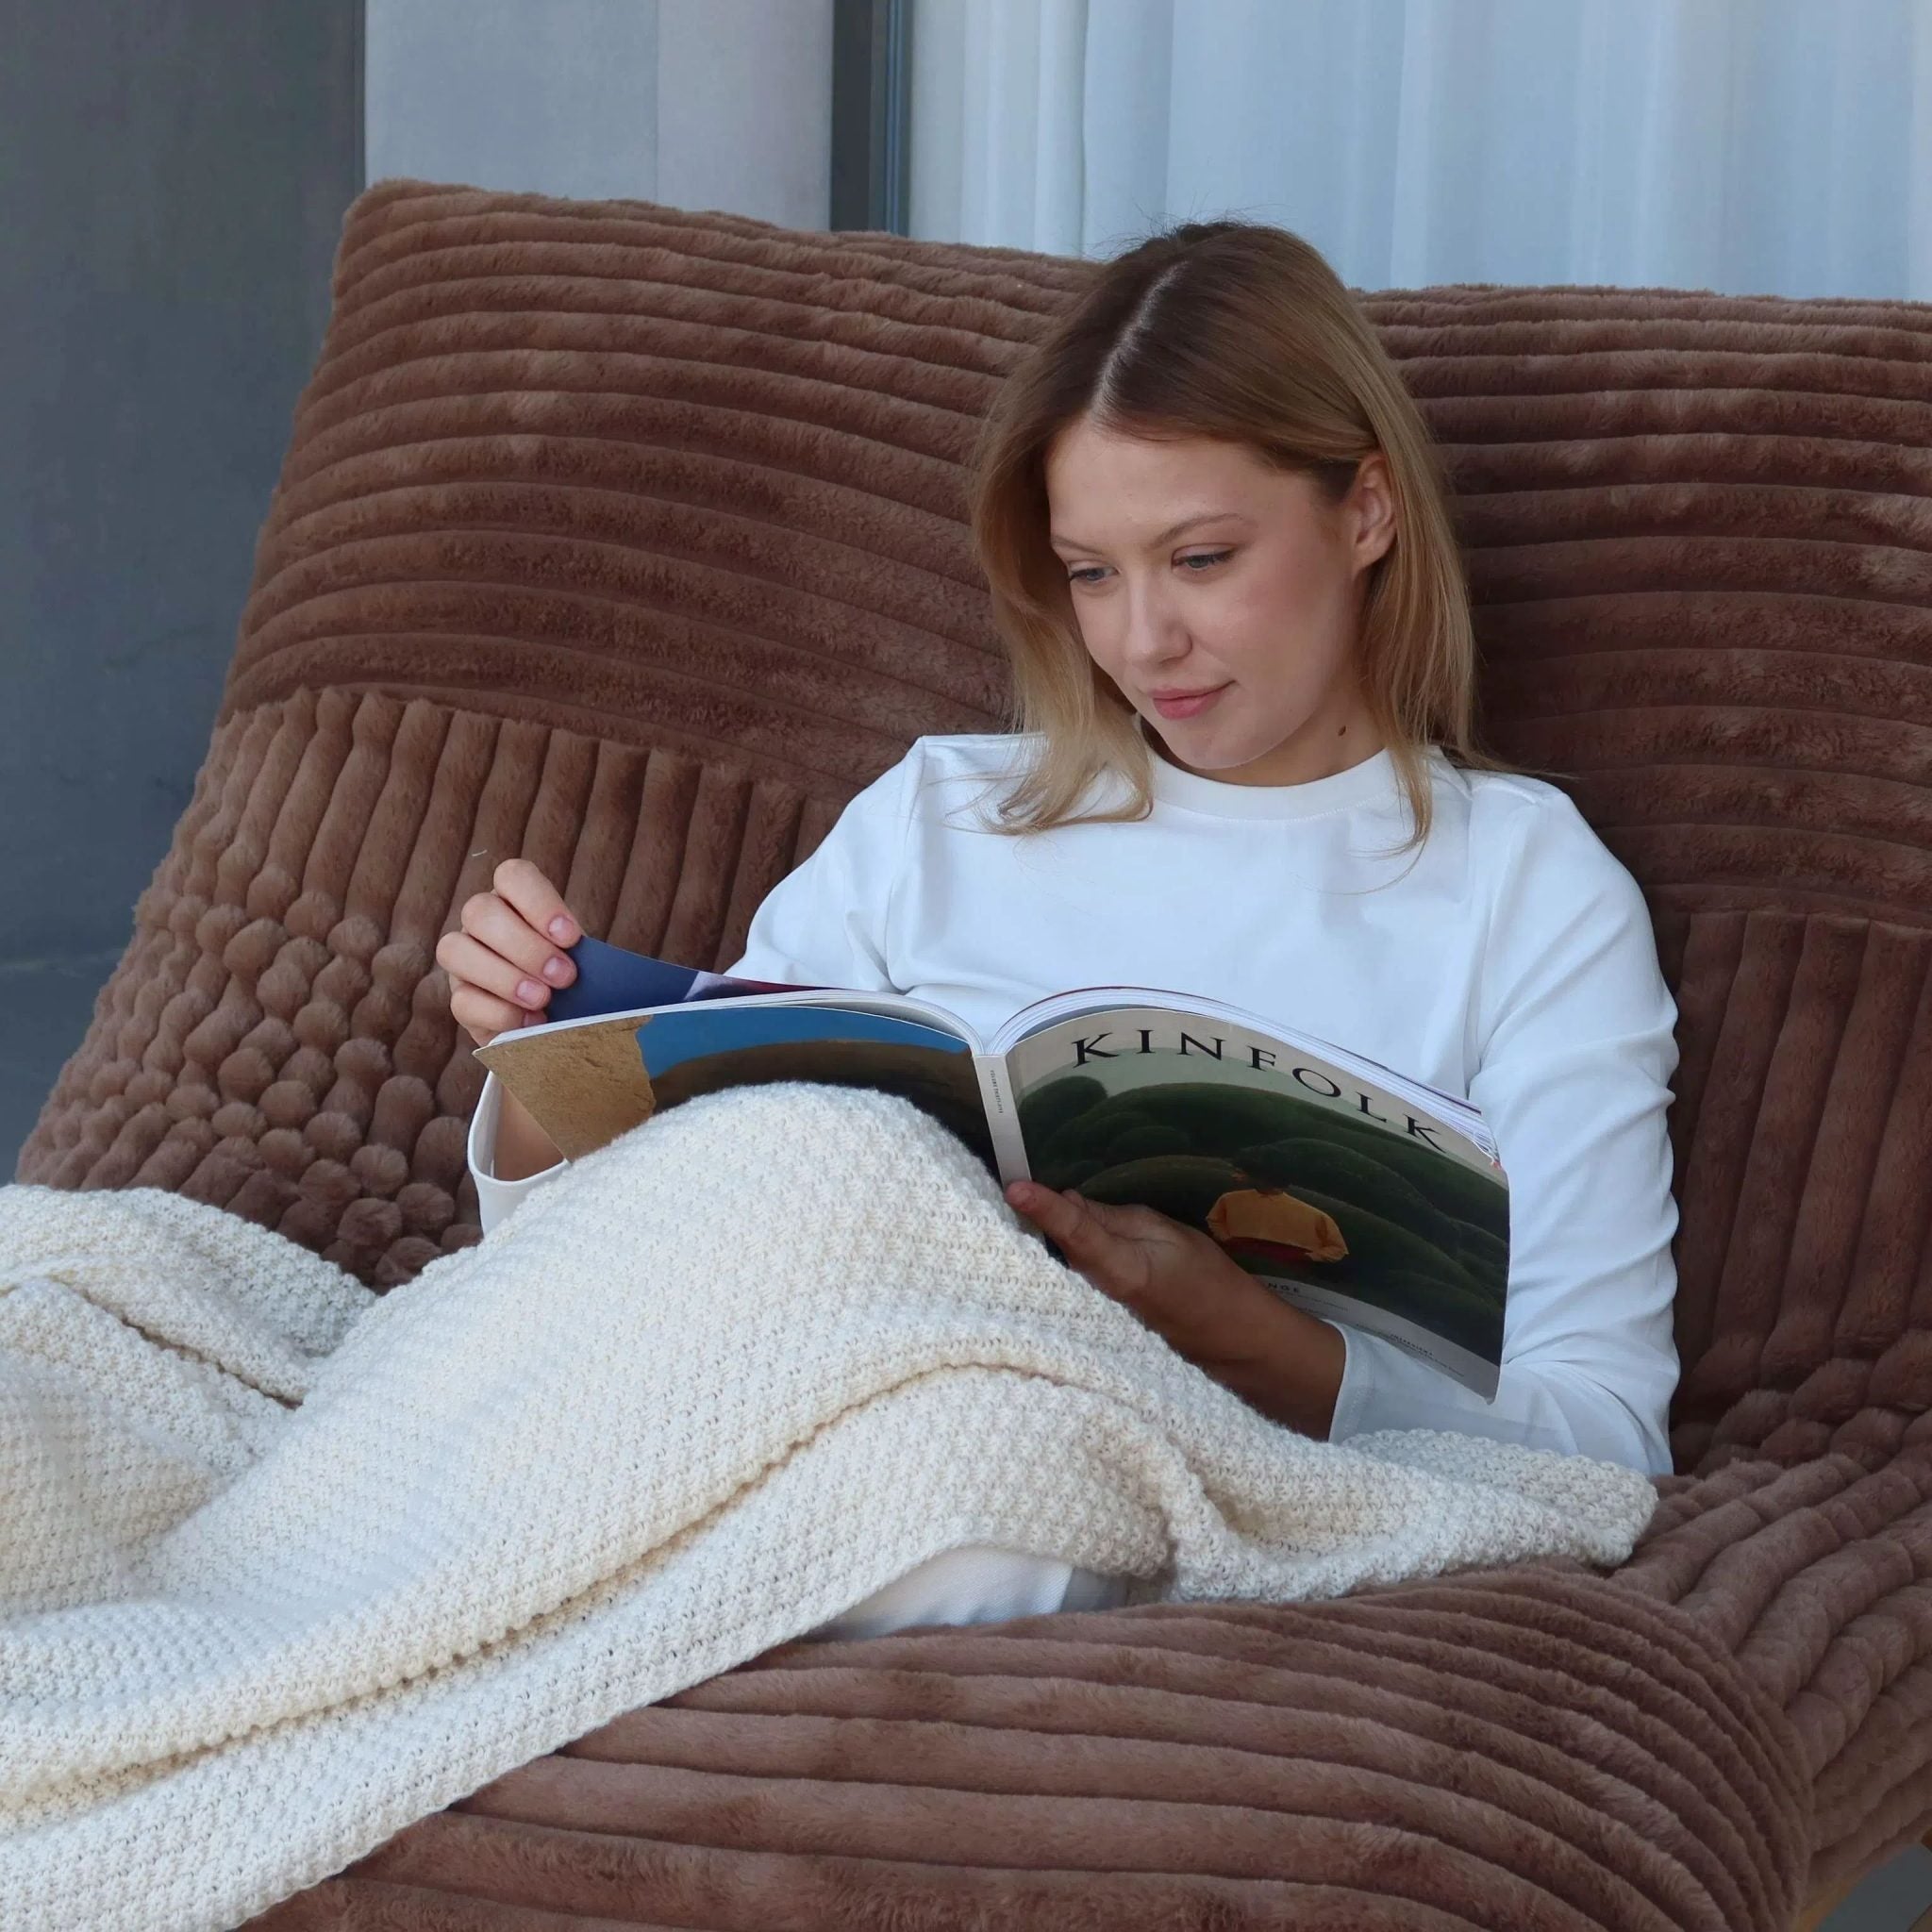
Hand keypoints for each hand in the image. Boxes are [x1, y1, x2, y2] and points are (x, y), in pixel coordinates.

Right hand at [435, 858, 583, 1047]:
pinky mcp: (461, 1000)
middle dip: (525, 947)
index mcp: (514, 899)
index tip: (569, 937)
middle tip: (563, 976)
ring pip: (454, 950)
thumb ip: (586, 952)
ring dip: (504, 977)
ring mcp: (463, 960)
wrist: (559, 1017)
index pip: (512, 876)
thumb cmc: (570, 975)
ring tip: (542, 999)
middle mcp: (481, 922)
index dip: (538, 903)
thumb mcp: (583, 957)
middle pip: (480, 911)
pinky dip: (500, 1013)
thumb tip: (601, 963)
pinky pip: (462, 1001)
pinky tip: (531, 1022)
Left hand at [1003, 1179, 1347, 1438]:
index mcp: (1123, 1271)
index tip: (1016, 1188)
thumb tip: (1069, 1200)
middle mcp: (1096, 1296)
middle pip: (1055, 1250)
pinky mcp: (1085, 1318)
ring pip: (1055, 1264)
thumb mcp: (1168, 1234)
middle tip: (1015, 1186)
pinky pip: (1063, 1280)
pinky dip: (1052, 1257)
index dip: (1047, 1209)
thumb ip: (1114, 1220)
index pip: (1077, 1233)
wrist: (1224, 1338)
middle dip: (1033, 1220)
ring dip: (1039, 1237)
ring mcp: (1087, 1312)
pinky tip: (1042, 1236)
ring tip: (1023, 1204)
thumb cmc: (1206, 1279)